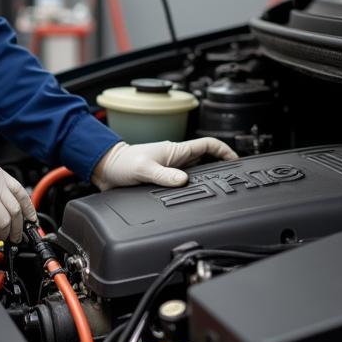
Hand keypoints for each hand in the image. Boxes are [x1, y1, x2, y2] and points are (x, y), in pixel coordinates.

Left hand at [91, 137, 237, 190]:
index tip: (236, 161)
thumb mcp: (144, 169)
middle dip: (221, 166)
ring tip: (219, 188)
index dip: (224, 150)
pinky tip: (195, 196)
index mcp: (175, 151)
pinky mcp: (163, 178)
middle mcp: (175, 159)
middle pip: (206, 159)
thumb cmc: (122, 164)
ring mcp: (170, 168)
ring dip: (208, 176)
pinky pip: (184, 181)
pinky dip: (193, 186)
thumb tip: (183, 180)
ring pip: (197, 170)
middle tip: (233, 178)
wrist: (105, 168)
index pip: (207, 145)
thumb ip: (163, 175)